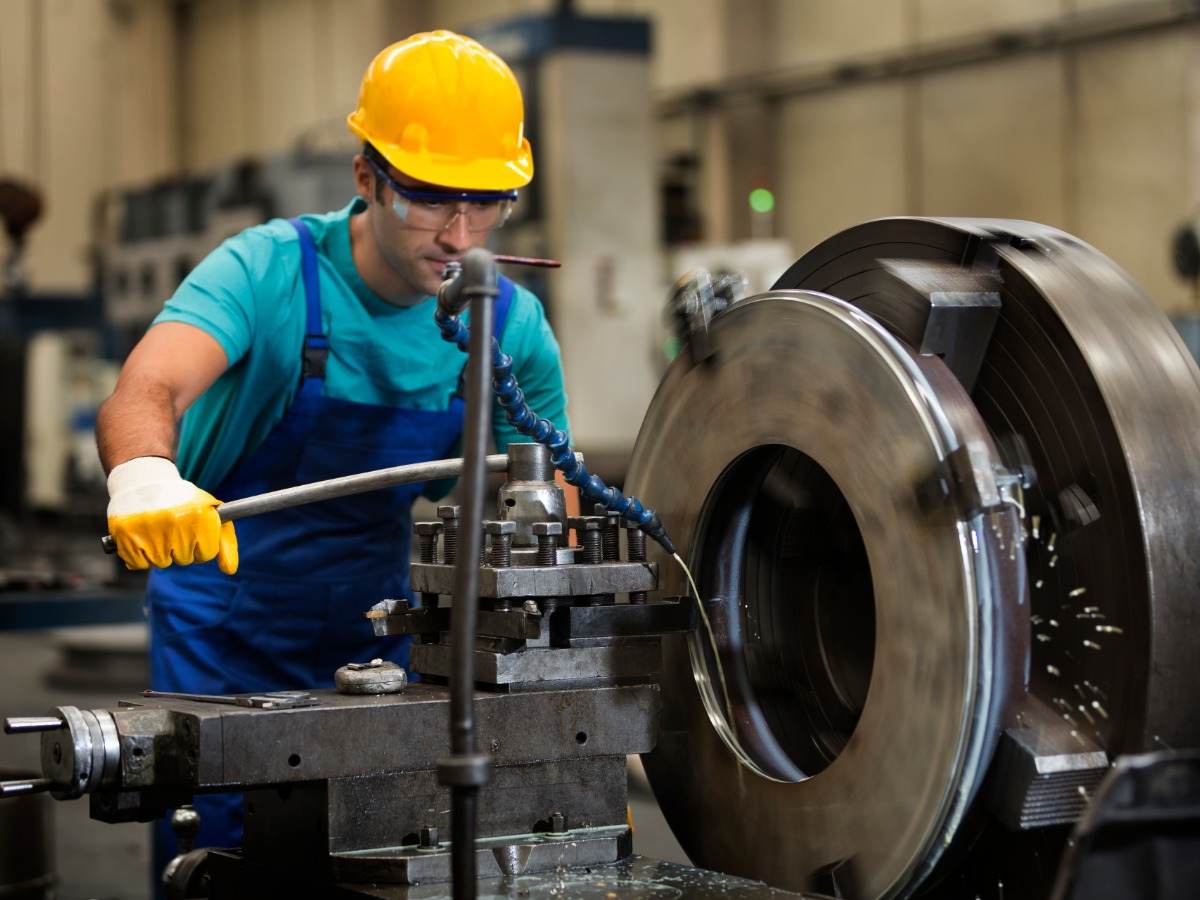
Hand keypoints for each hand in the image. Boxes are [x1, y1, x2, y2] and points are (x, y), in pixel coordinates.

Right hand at [106, 457, 237, 573]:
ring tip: (157, 528)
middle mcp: (175, 523)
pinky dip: (140, 554)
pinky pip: (139, 564)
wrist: (144, 482)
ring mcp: (149, 530)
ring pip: (161, 563)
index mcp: (199, 516)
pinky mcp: (126, 536)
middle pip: (184, 560)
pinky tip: (142, 535)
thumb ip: (225, 542)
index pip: (206, 554)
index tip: (193, 530)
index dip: (201, 544)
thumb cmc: (182, 502)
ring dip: (160, 551)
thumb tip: (230, 570)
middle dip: (180, 547)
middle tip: (173, 526)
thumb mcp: (210, 513)